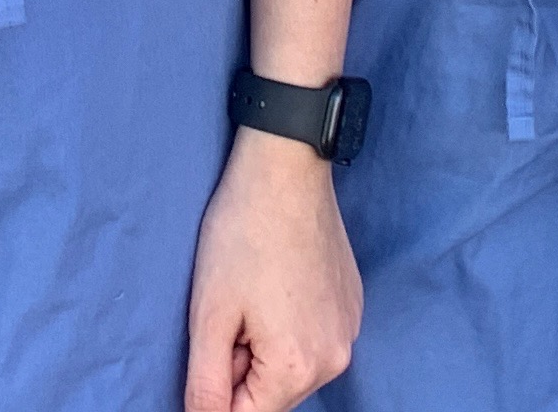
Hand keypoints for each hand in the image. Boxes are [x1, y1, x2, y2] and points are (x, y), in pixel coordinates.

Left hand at [185, 129, 361, 411]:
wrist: (286, 168)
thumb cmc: (241, 235)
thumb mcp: (208, 315)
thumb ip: (205, 386)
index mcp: (297, 368)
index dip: (217, 385)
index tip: (214, 340)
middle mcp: (335, 359)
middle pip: (272, 395)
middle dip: (241, 368)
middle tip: (229, 312)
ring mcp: (349, 331)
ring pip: (292, 368)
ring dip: (263, 348)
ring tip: (252, 294)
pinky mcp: (352, 306)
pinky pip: (314, 339)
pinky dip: (289, 326)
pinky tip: (276, 283)